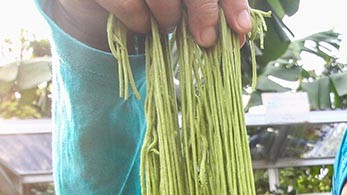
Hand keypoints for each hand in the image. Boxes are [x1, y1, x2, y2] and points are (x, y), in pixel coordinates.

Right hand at [52, 0, 251, 50]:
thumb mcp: (187, 2)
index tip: (241, 27)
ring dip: (169, 17)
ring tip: (168, 24)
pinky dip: (140, 21)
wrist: (105, 0)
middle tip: (207, 39)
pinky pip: (129, 5)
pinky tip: (143, 25)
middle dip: (204, 12)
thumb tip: (240, 32)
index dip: (233, 3)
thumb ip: (214, 10)